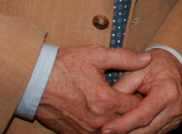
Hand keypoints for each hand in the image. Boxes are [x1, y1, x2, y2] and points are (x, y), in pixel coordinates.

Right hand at [35, 45, 150, 133]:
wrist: (34, 81)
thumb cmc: (64, 66)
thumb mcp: (96, 55)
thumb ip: (125, 58)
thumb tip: (146, 59)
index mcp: (107, 101)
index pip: (137, 106)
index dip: (139, 97)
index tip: (138, 89)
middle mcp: (99, 121)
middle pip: (126, 121)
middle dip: (129, 111)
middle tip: (127, 97)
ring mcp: (86, 131)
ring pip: (112, 130)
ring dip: (116, 120)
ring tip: (112, 105)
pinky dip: (101, 126)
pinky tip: (98, 113)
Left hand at [102, 49, 181, 133]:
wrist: (175, 67)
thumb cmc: (154, 66)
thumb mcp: (137, 71)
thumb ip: (122, 88)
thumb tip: (107, 107)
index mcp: (167, 92)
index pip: (143, 115)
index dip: (123, 124)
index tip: (106, 129)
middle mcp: (174, 109)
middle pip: (146, 130)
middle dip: (124, 133)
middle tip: (105, 132)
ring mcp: (175, 119)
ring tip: (113, 130)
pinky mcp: (172, 125)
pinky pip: (153, 133)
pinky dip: (138, 132)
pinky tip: (125, 129)